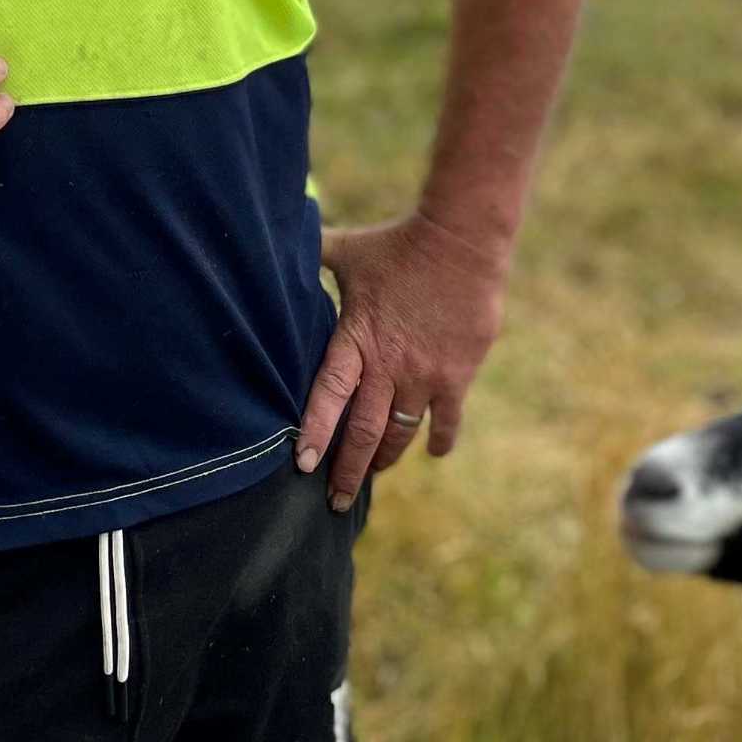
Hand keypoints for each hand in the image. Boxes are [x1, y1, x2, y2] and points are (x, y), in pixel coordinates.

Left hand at [295, 213, 511, 510]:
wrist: (461, 241)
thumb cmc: (398, 244)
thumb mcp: (348, 250)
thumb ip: (315, 255)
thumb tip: (280, 240)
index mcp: (356, 338)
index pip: (328, 394)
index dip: (314, 431)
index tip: (302, 465)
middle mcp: (388, 364)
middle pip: (363, 430)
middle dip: (348, 470)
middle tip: (336, 501)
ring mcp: (424, 374)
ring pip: (400, 432)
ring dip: (385, 459)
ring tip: (373, 475)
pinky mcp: (456, 375)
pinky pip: (446, 420)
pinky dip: (439, 440)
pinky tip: (433, 453)